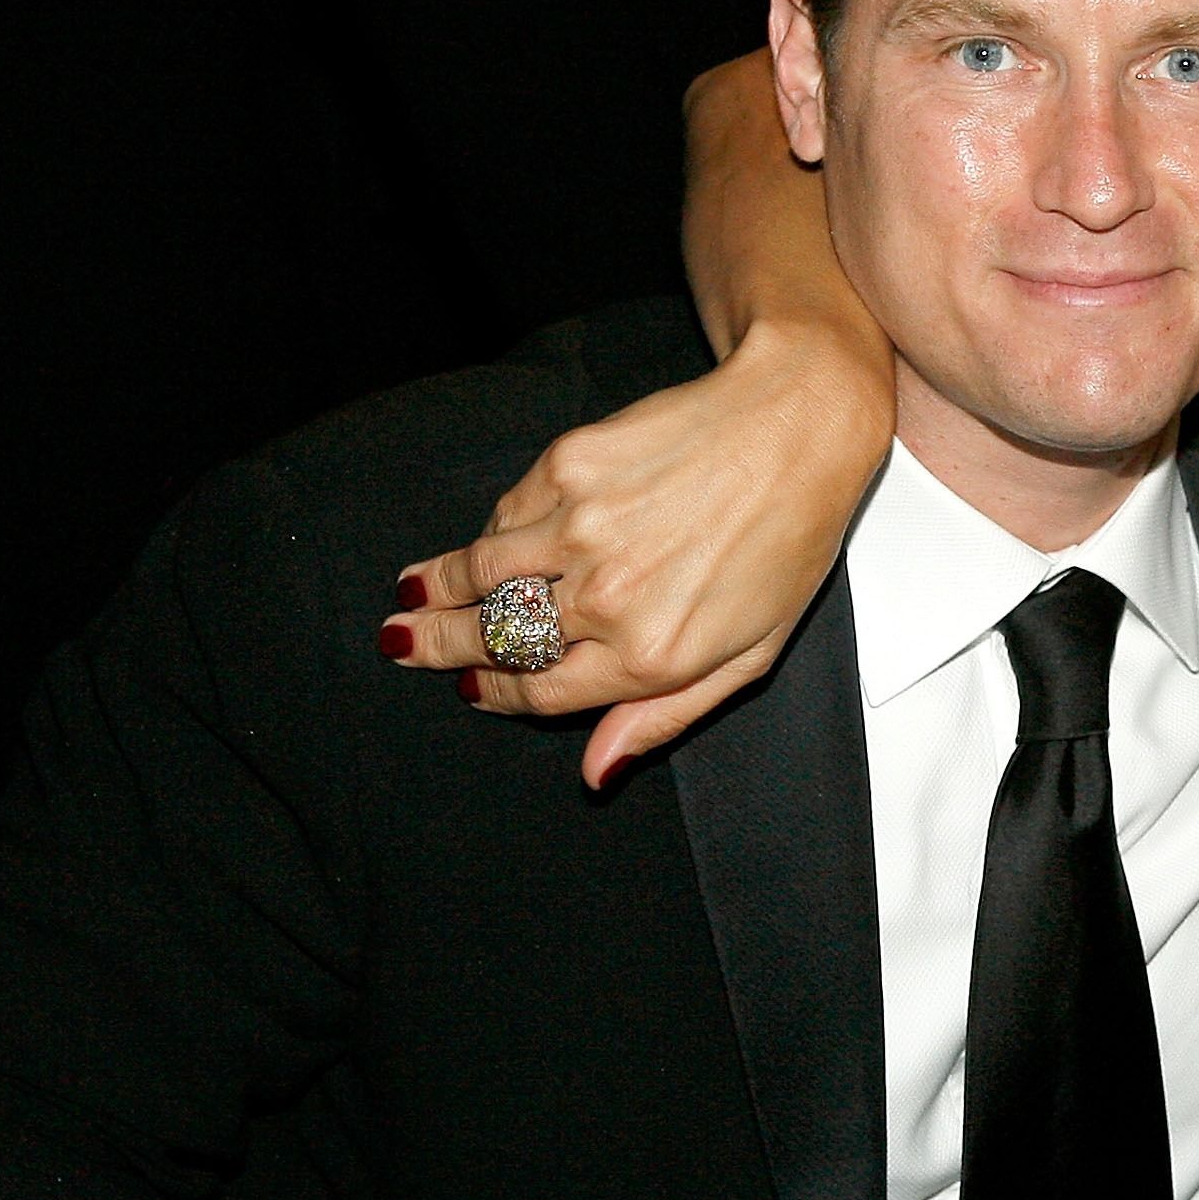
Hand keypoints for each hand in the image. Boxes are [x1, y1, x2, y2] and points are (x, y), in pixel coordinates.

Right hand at [376, 323, 891, 786]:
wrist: (796, 427)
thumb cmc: (787, 540)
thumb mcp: (750, 654)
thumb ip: (665, 716)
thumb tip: (596, 772)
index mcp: (651, 657)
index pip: (540, 693)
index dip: (495, 695)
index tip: (469, 691)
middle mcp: (606, 599)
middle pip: (493, 639)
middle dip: (439, 646)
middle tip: (402, 644)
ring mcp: (580, 528)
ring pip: (481, 574)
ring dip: (436, 589)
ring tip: (409, 596)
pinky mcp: (568, 466)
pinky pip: (508, 512)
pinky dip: (494, 531)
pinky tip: (488, 540)